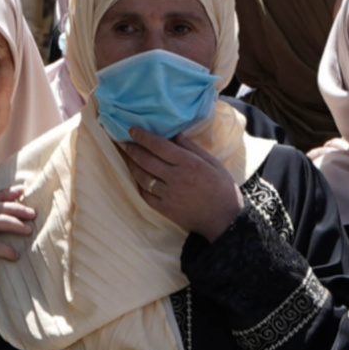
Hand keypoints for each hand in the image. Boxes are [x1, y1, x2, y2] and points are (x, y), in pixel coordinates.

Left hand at [122, 129, 243, 239]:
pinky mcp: (165, 209)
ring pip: (142, 177)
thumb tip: (174, 134)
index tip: (132, 130)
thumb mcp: (213, 163)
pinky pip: (145, 195)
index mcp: (189, 164)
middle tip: (123, 142)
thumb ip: (192, 148)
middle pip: (146, 160)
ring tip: (127, 157)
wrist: (225, 219)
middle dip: (132, 149)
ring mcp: (168, 195)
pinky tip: (137, 177)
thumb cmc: (222, 188)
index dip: (143, 137)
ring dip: (132, 165)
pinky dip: (139, 184)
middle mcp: (176, 178)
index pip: (159, 146)